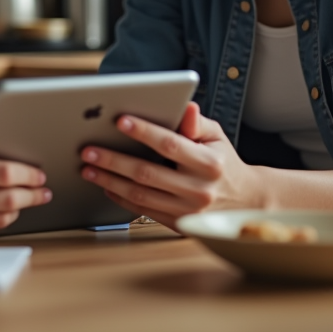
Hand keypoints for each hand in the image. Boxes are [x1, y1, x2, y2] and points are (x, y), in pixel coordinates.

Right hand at [0, 131, 51, 242]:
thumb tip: (9, 145)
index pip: (5, 173)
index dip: (28, 175)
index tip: (39, 175)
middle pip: (9, 199)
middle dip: (33, 195)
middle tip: (43, 192)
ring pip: (1, 219)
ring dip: (18, 210)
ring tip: (23, 200)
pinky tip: (1, 212)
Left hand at [79, 103, 264, 229]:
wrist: (245, 203)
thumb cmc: (224, 162)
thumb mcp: (217, 137)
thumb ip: (197, 123)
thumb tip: (185, 106)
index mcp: (209, 164)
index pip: (171, 145)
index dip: (144, 132)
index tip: (120, 121)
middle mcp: (198, 190)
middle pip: (147, 173)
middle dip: (113, 160)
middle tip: (88, 150)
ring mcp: (187, 211)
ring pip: (140, 195)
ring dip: (109, 181)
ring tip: (88, 168)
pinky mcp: (178, 224)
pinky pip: (143, 211)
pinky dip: (120, 198)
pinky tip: (105, 185)